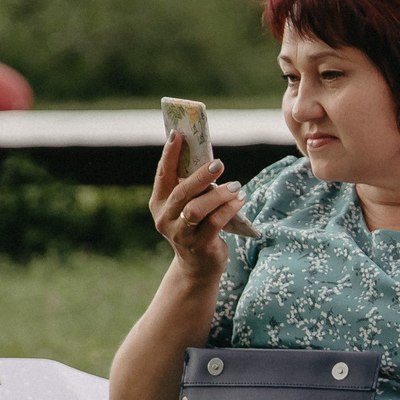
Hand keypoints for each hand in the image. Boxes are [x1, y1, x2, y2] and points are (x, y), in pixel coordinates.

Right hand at [149, 131, 244, 279]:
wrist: (198, 265)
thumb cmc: (196, 225)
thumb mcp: (188, 205)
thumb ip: (191, 185)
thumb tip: (207, 156)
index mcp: (158, 203)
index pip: (163, 174)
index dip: (169, 153)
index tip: (178, 134)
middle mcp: (165, 218)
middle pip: (181, 192)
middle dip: (200, 176)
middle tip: (219, 163)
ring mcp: (180, 234)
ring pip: (196, 209)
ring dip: (218, 195)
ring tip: (236, 185)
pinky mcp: (199, 245)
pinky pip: (215, 223)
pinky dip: (229, 209)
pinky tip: (240, 199)